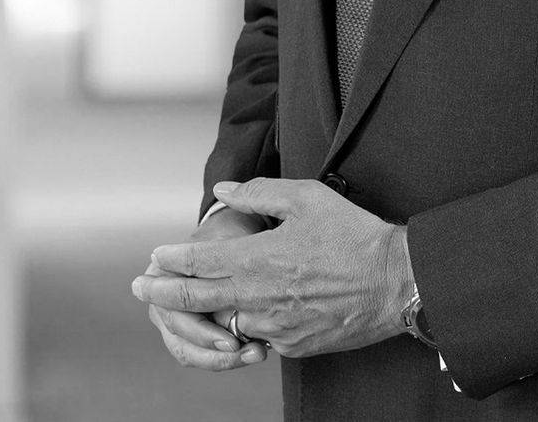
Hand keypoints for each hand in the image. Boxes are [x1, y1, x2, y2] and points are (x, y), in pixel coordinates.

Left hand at [132, 178, 415, 359]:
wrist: (397, 282)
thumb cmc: (354, 234)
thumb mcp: (307, 197)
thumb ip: (258, 193)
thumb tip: (223, 192)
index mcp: (257, 260)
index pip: (197, 262)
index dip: (171, 260)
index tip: (154, 256)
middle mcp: (259, 298)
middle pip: (194, 301)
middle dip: (161, 294)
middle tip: (139, 289)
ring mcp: (275, 328)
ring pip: (225, 322)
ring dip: (207, 312)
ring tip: (192, 300)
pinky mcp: (293, 346)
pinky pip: (259, 336)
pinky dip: (248, 325)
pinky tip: (250, 311)